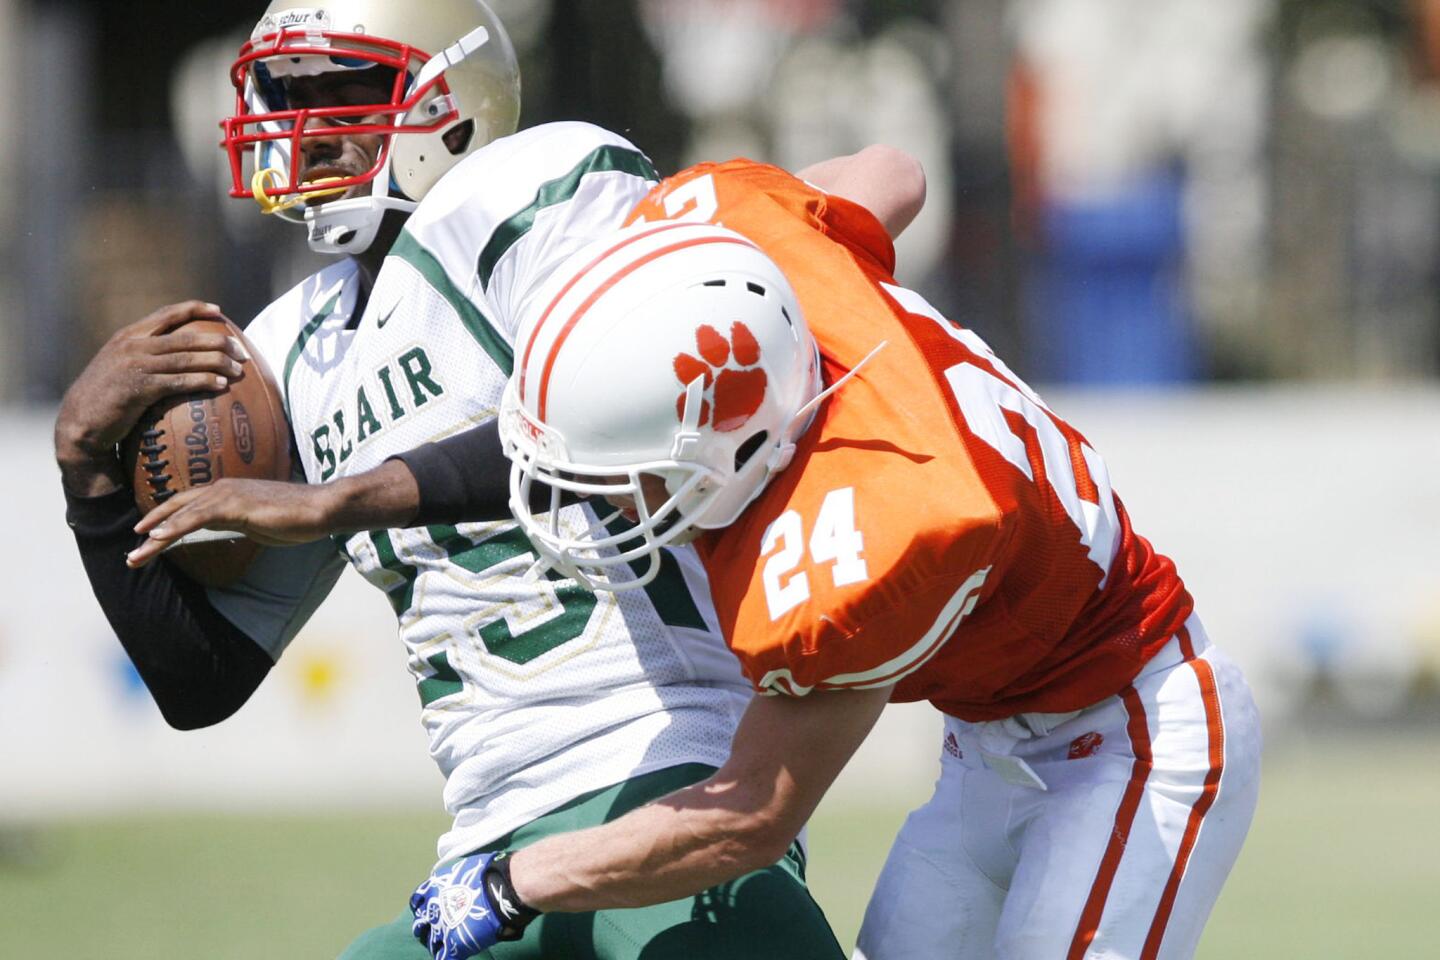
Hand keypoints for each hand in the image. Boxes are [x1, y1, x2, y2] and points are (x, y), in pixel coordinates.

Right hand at [55, 301, 247, 496]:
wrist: (80, 420)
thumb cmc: (105, 397)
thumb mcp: (120, 366)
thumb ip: (143, 355)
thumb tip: (177, 356)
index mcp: (129, 335)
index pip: (167, 314)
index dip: (195, 309)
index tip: (219, 311)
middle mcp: (133, 345)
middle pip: (186, 336)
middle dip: (219, 341)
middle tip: (242, 351)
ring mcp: (136, 366)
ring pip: (187, 358)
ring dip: (217, 362)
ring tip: (239, 370)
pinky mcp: (140, 389)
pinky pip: (179, 382)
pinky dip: (203, 381)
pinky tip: (220, 385)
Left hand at [126, 478, 336, 568]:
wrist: (322, 508)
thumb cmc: (297, 516)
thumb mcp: (259, 521)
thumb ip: (238, 521)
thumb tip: (225, 527)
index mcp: (228, 492)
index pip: (187, 505)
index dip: (164, 519)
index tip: (145, 535)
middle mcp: (223, 488)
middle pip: (177, 508)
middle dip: (151, 529)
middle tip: (131, 551)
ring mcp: (228, 495)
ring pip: (181, 515)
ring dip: (155, 536)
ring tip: (136, 555)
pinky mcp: (235, 505)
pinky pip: (197, 517)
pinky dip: (175, 528)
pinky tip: (158, 538)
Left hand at [410, 854, 508, 959]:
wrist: (500, 890)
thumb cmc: (487, 873)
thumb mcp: (463, 869)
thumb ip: (455, 880)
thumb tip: (460, 883)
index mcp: (434, 890)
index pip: (417, 902)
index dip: (423, 907)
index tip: (429, 909)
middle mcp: (434, 911)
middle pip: (420, 925)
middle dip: (426, 928)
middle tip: (437, 929)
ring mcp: (442, 930)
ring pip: (431, 944)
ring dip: (437, 944)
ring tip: (446, 945)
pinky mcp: (454, 946)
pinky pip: (443, 958)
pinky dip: (447, 957)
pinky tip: (455, 954)